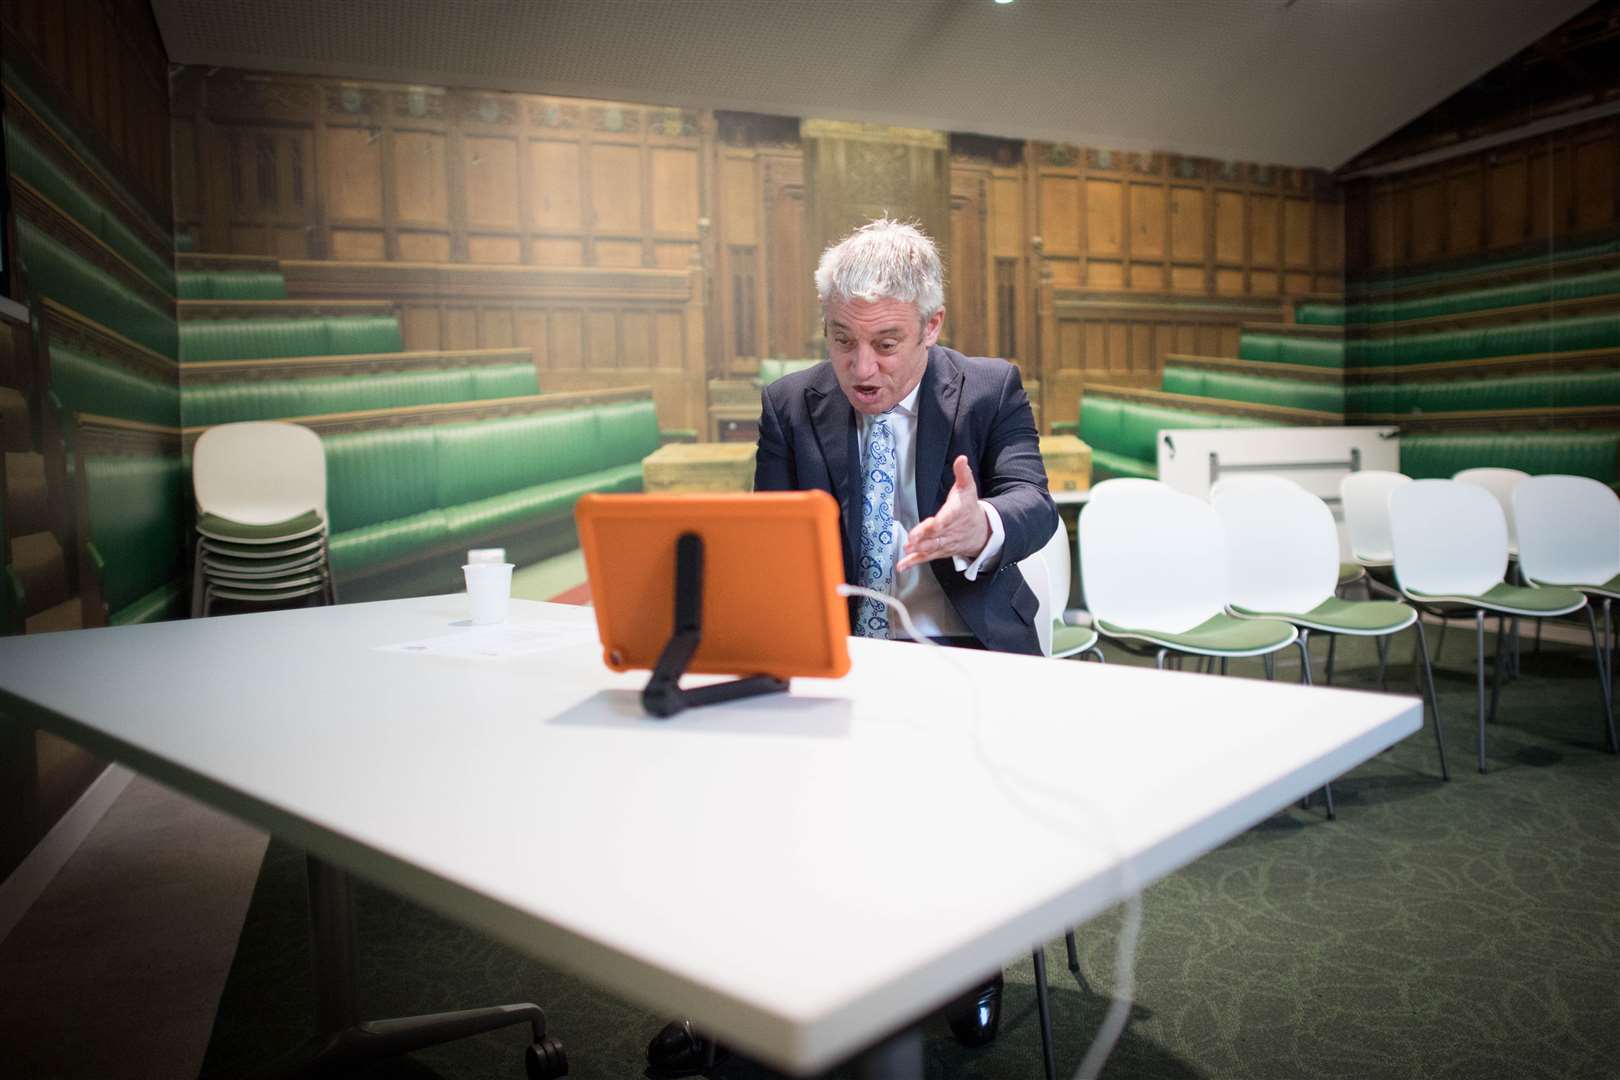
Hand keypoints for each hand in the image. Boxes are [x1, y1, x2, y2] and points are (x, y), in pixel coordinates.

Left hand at [897, 456, 990, 570]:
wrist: (983, 532)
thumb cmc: (970, 508)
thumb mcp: (968, 488)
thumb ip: (963, 474)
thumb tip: (961, 459)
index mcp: (955, 515)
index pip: (945, 520)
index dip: (936, 524)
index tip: (929, 525)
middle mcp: (949, 531)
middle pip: (936, 537)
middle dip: (924, 539)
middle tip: (912, 540)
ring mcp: (944, 543)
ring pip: (931, 549)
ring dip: (918, 551)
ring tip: (907, 551)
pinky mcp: (938, 551)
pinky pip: (925, 558)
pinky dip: (913, 562)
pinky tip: (902, 565)